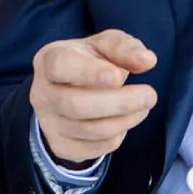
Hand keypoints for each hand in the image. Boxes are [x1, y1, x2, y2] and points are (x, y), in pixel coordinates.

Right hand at [29, 29, 157, 163]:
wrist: (68, 89)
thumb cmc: (89, 61)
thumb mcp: (104, 45)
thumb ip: (124, 47)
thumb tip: (147, 59)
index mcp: (49, 60)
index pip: (60, 66)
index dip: (88, 72)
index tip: (117, 76)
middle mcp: (43, 93)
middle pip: (76, 105)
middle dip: (119, 102)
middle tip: (150, 95)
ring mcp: (49, 123)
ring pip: (89, 129)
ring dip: (125, 119)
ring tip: (144, 105)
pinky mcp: (62, 146)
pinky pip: (95, 147)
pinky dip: (118, 134)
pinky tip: (127, 119)